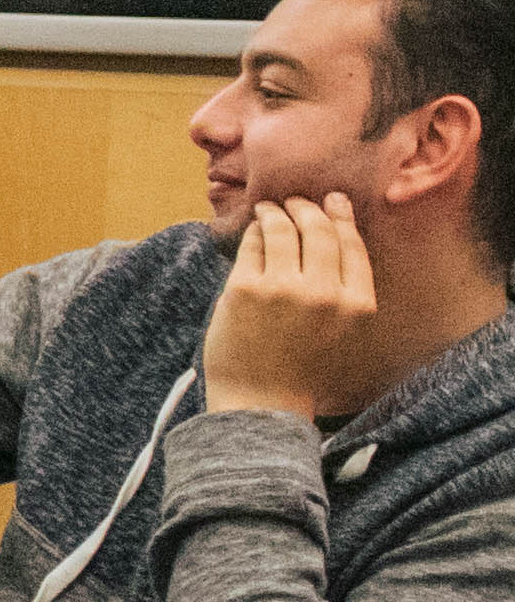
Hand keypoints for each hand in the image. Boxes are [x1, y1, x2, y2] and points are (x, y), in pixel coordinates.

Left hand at [207, 195, 380, 419]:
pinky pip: (251, 245)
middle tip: (295, 201)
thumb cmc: (300, 366)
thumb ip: (342, 288)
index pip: (352, 245)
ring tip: (268, 209)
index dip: (341, 216)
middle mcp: (324, 293)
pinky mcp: (244, 289)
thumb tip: (331, 231)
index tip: (333, 200)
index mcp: (357, 304)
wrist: (261, 402)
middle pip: (319, 230)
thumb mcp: (340, 329)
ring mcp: (283, 289)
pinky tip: (252, 229)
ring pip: (282, 230)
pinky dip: (252, 232)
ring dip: (275, 213)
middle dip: (306, 208)